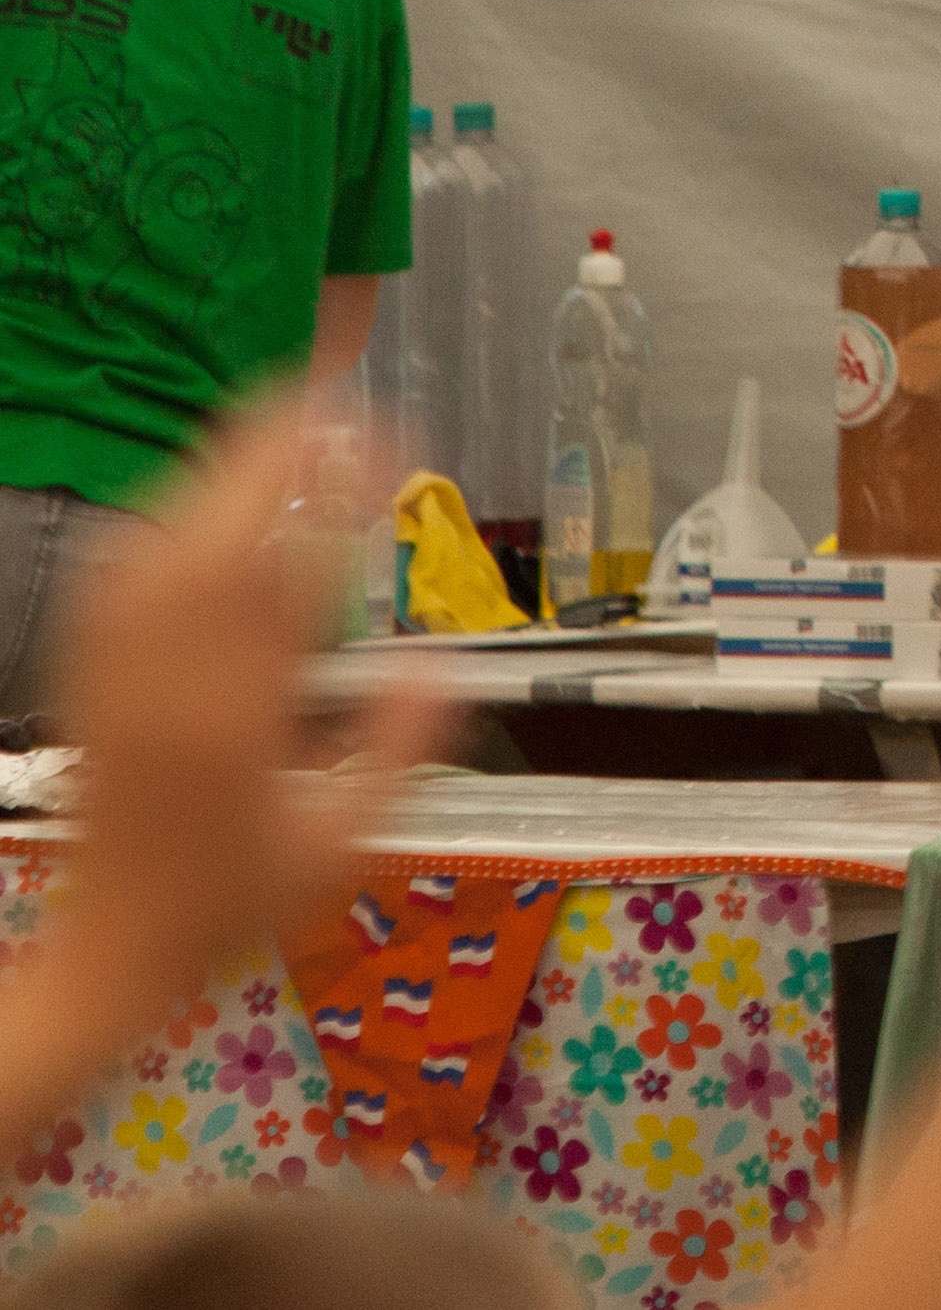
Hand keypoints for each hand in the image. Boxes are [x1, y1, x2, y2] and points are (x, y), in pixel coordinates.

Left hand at [38, 406, 454, 1034]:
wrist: (106, 954)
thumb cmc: (233, 905)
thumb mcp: (345, 845)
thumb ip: (399, 751)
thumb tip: (441, 661)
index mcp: (238, 718)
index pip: (289, 570)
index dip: (337, 493)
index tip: (388, 442)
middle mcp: (168, 681)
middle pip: (212, 534)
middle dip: (269, 454)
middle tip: (333, 401)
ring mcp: (116, 675)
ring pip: (156, 543)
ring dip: (214, 477)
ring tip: (276, 431)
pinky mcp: (86, 679)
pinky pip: (116, 575)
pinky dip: (161, 519)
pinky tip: (197, 504)